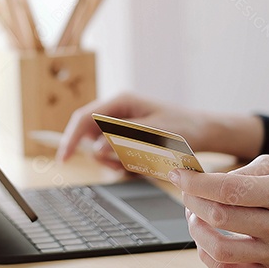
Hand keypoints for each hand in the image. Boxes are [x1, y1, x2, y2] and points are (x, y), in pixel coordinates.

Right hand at [56, 93, 262, 165]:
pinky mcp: (126, 137)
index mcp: (121, 101)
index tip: (63, 159)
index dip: (70, 138)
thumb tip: (98, 148)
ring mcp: (121, 125)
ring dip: (115, 160)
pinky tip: (143, 162)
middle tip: (124, 165)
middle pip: (89, 135)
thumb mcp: (156, 134)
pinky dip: (123, 163)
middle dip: (102, 154)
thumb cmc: (185, 128)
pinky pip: (113, 154)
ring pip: (100, 148)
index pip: (84, 118)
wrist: (205, 132)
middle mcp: (117, 111)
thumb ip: (125, 140)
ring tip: (142, 163)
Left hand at [170, 155, 268, 267]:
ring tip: (196, 216)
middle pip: (220, 217)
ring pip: (219, 249)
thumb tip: (202, 181)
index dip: (196, 183)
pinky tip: (206, 239)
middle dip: (192, 202)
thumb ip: (241, 171)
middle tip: (187, 193)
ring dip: (196, 230)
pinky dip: (207, 255)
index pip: (229, 189)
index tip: (178, 175)